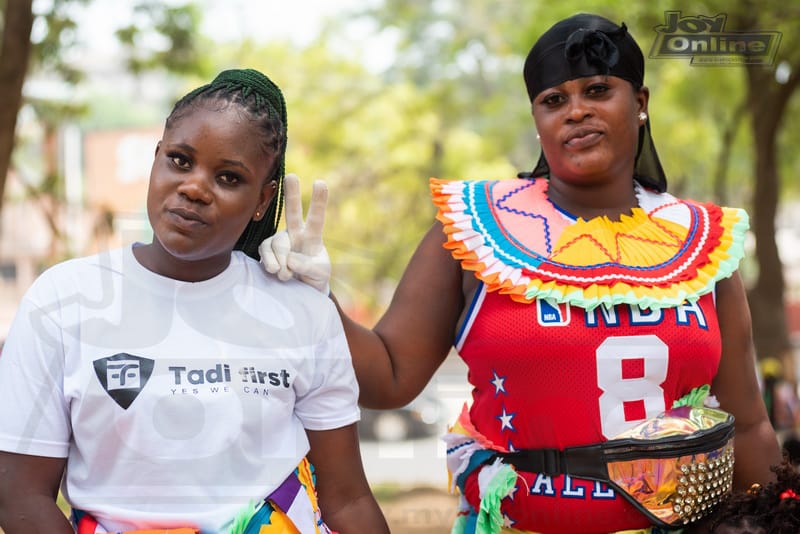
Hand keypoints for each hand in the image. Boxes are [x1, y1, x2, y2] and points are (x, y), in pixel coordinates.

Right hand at [259, 173, 330, 293]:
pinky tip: (275, 271)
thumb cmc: (315, 277)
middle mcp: (296, 234)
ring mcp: (280, 241)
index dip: (318, 201)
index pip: (316, 218)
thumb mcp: (320, 273)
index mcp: (313, 237)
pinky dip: (271, 263)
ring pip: (278, 243)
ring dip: (281, 261)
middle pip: (293, 212)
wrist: (302, 290)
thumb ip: (308, 266)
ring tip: (286, 275)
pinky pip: (265, 251)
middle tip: (292, 176)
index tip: (320, 182)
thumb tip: (290, 259)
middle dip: (292, 195)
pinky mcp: (267, 251)